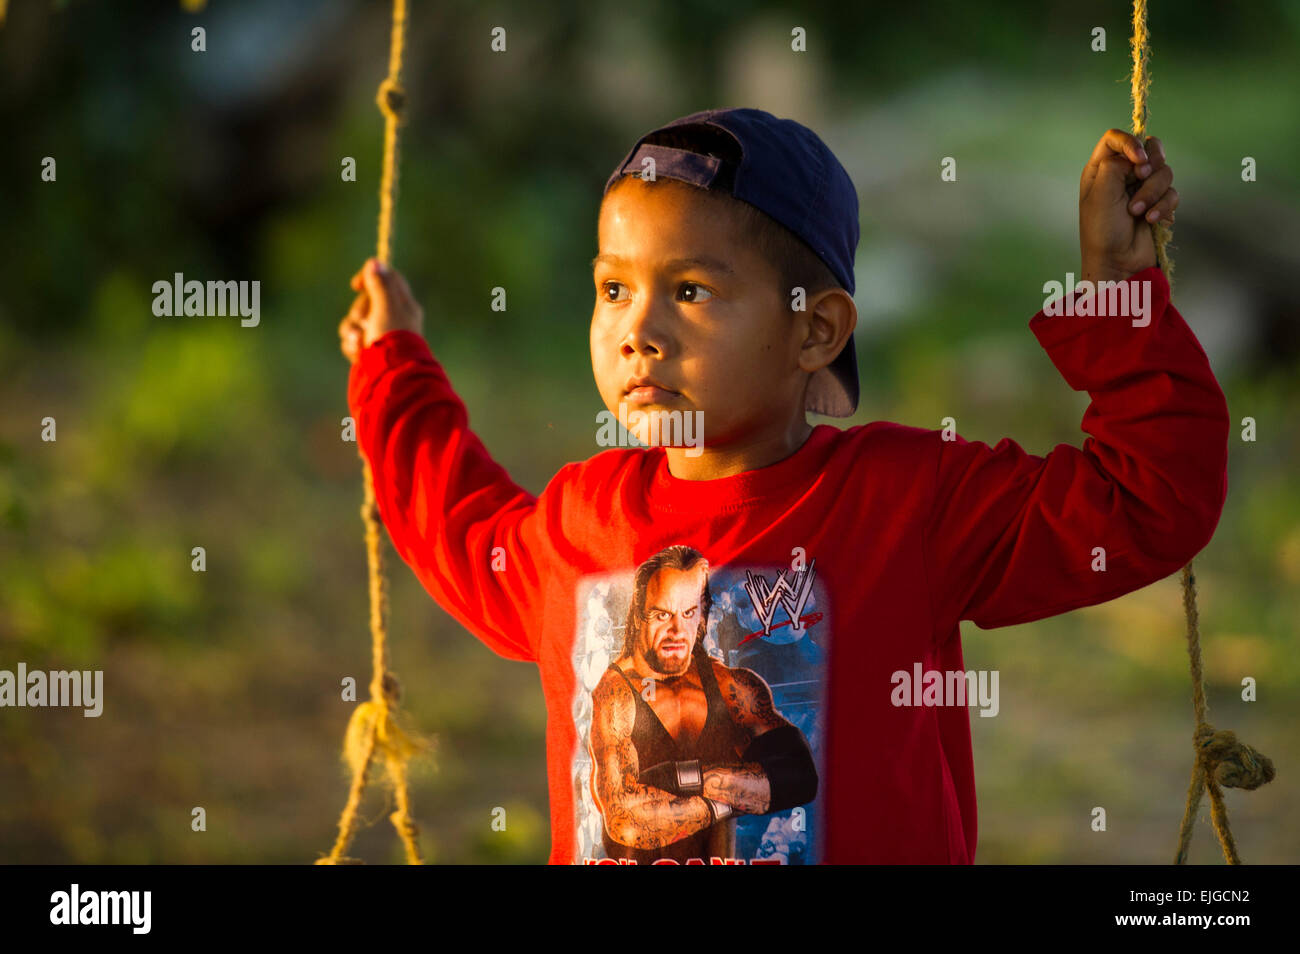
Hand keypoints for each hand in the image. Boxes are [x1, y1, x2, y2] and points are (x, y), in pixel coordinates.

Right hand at [338, 257, 423, 363]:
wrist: (392, 377)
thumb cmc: (393, 339)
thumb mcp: (386, 307)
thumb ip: (380, 285)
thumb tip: (374, 262)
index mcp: (405, 305)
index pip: (388, 279)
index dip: (371, 277)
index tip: (356, 285)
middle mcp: (393, 319)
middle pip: (367, 300)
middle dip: (359, 310)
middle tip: (363, 322)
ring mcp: (380, 335)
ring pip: (355, 321)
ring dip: (351, 330)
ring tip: (358, 342)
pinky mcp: (369, 351)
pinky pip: (352, 340)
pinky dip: (351, 345)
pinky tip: (357, 353)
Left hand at [1079, 129, 1179, 282]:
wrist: (1118, 262)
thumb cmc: (1102, 230)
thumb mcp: (1101, 193)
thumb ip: (1116, 164)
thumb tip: (1138, 156)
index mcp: (1100, 170)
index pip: (1114, 138)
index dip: (1130, 142)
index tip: (1138, 160)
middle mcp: (1121, 175)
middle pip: (1148, 148)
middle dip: (1150, 165)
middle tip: (1141, 178)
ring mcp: (1141, 188)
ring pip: (1164, 171)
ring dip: (1153, 192)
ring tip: (1138, 213)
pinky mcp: (1158, 203)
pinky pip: (1172, 192)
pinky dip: (1163, 207)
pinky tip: (1152, 221)